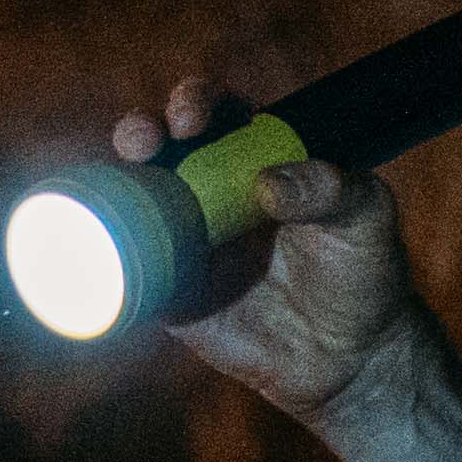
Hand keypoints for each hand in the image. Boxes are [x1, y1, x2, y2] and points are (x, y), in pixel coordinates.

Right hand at [117, 76, 419, 426]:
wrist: (349, 358)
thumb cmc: (362, 274)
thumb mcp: (367, 219)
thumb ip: (331, 190)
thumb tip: (267, 183)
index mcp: (257, 157)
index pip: (218, 114)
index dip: (195, 102)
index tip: (192, 116)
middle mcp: (214, 191)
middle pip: (162, 146)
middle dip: (141, 131)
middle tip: (143, 140)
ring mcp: (188, 240)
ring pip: (135, 198)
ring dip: (112, 184)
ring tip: (113, 190)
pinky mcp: (172, 292)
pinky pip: (129, 268)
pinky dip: (104, 253)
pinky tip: (94, 245)